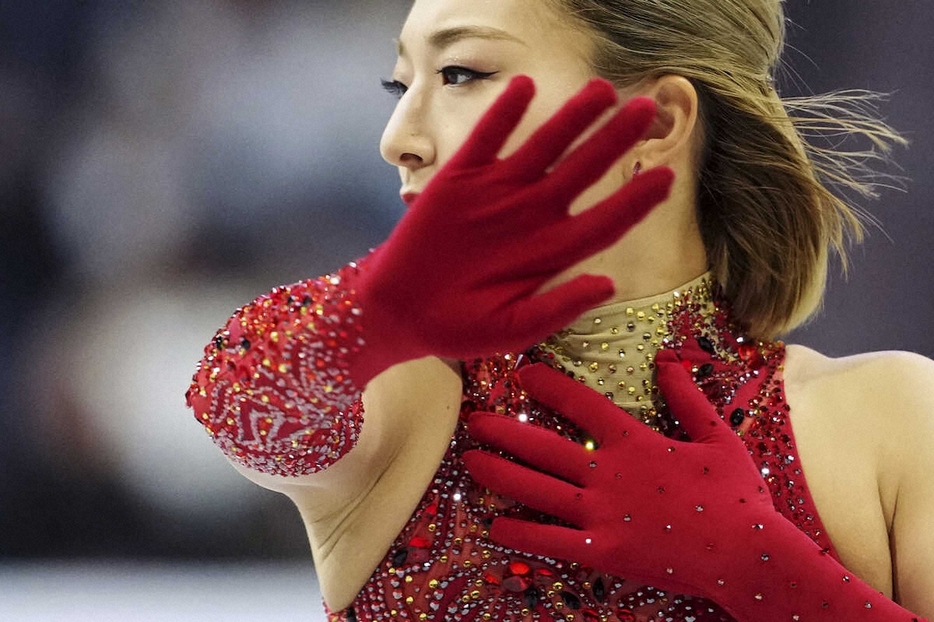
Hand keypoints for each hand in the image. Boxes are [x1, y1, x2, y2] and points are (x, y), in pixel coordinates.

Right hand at [352, 76, 673, 384]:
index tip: (666, 178)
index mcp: (551, 251)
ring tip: (601, 89)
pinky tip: (523, 87)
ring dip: (571, 118)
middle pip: (582, 171)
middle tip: (646, 109)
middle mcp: (532, 214)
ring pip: (542, 146)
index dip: (634, 200)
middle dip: (613, 140)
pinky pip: (486, 140)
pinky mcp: (460, 178)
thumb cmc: (460, 327)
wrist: (402, 312)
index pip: (603, 221)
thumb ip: (558, 307)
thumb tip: (608, 285)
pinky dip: (503, 115)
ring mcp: (497, 192)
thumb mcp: (511, 329)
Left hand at [464, 353, 926, 619]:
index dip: (549, 386)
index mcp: (633, 442)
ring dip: (500, 473)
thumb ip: (687, 397)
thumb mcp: (716, 435)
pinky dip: (521, 533)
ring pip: (537, 489)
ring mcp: (600, 514)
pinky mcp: (602, 551)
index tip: (524, 374)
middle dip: (504, 431)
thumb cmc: (736, 494)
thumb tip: (666, 359)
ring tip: (470, 461)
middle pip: (543, 446)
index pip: (582, 404)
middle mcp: (607, 474)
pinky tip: (494, 525)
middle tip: (474, 420)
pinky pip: (551, 541)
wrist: (746, 554)